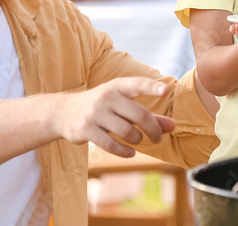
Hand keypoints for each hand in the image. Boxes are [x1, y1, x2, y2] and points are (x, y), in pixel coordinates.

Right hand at [58, 78, 175, 157]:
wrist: (64, 112)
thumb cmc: (102, 107)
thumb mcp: (123, 105)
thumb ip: (149, 115)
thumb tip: (173, 126)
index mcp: (117, 86)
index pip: (137, 84)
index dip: (152, 87)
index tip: (165, 90)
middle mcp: (107, 96)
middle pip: (138, 114)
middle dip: (152, 129)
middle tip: (158, 138)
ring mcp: (95, 113)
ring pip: (126, 131)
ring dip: (137, 140)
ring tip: (137, 140)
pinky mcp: (86, 129)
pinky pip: (110, 144)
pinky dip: (124, 151)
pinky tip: (130, 153)